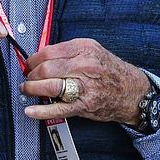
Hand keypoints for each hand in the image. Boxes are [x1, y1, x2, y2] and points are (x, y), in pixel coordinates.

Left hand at [20, 38, 149, 124]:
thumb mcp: (93, 51)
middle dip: (31, 75)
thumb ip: (69, 52)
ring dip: (32, 88)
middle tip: (28, 78)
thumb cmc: (110, 71)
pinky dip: (41, 111)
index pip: (48, 51)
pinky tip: (31, 110)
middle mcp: (84, 65)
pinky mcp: (84, 105)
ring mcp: (84, 86)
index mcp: (84, 48)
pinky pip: (58, 108)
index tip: (29, 64)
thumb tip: (43, 57)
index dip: (33, 59)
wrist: (132, 90)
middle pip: (46, 68)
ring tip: (27, 90)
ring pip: (50, 85)